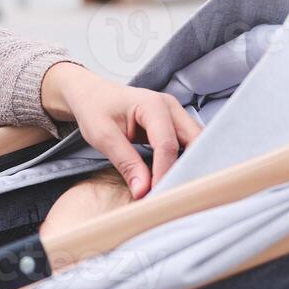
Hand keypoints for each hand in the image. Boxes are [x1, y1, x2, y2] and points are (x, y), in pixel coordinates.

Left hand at [40, 62, 201, 199]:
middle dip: (187, 168)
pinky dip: (185, 161)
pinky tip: (176, 178)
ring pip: (196, 143)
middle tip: (175, 194)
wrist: (92, 94)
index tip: (156, 194)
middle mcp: (170, 107)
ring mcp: (176, 114)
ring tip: (177, 189)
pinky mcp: (175, 125)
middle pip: (193, 141)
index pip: (166, 144)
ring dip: (189, 165)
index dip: (164, 171)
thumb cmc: (95, 110)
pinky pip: (188, 144)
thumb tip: (143, 190)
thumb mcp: (103, 136)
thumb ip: (125, 163)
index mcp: (152, 104)